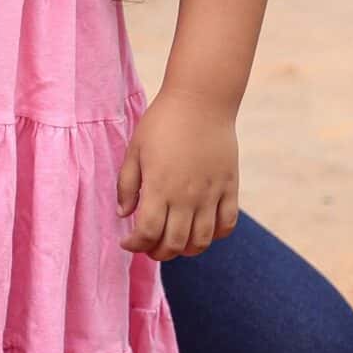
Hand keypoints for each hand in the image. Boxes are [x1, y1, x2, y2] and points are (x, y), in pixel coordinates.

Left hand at [117, 92, 238, 261]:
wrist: (200, 100)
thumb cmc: (162, 122)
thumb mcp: (135, 149)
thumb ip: (126, 184)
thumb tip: (123, 214)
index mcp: (159, 187)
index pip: (148, 233)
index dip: (135, 244)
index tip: (127, 241)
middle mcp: (187, 196)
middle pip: (174, 244)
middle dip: (157, 252)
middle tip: (148, 245)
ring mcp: (211, 194)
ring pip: (201, 242)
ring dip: (185, 250)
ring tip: (173, 242)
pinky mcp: (230, 188)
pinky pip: (227, 225)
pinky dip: (215, 236)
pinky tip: (201, 229)